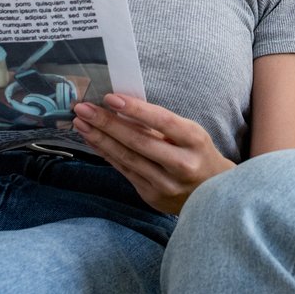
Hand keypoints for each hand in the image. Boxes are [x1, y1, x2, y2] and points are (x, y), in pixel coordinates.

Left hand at [73, 94, 230, 214]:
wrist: (213, 194)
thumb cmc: (199, 154)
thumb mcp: (191, 134)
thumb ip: (162, 125)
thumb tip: (123, 108)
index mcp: (195, 141)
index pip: (162, 122)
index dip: (135, 110)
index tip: (110, 98)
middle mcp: (181, 164)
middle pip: (138, 141)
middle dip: (107, 123)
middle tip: (83, 109)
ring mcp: (165, 183)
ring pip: (127, 158)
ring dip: (100, 139)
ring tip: (81, 123)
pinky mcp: (151, 195)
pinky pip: (124, 171)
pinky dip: (107, 154)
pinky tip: (94, 141)